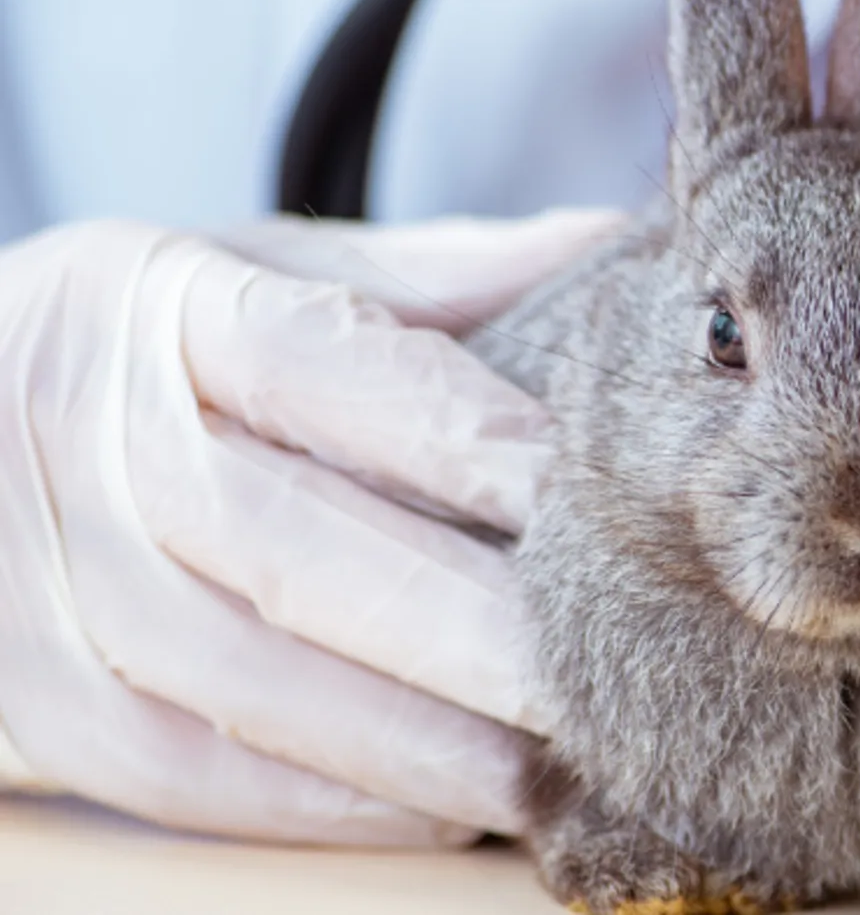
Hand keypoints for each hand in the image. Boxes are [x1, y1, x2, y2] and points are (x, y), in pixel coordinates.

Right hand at [0, 208, 623, 845]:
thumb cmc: (140, 345)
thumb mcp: (250, 270)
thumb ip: (426, 276)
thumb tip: (610, 247)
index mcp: (160, 309)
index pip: (320, 367)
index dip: (459, 436)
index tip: (583, 494)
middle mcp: (94, 441)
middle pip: (293, 544)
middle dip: (466, 622)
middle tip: (601, 666)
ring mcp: (49, 579)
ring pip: (246, 677)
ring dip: (415, 738)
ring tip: (555, 761)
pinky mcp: (39, 697)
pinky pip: (189, 771)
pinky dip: (327, 800)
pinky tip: (445, 804)